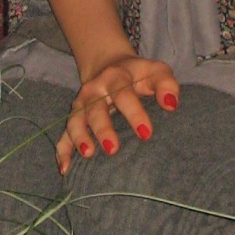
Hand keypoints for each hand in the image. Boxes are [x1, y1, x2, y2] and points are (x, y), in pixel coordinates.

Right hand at [57, 51, 180, 175]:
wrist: (111, 66)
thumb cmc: (140, 76)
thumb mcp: (156, 71)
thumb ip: (166, 84)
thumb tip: (171, 104)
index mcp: (116, 77)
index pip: (124, 94)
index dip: (134, 113)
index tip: (146, 133)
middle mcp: (95, 90)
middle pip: (96, 109)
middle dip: (103, 129)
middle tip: (113, 149)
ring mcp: (82, 105)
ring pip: (75, 121)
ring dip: (80, 138)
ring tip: (88, 155)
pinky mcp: (75, 118)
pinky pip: (64, 135)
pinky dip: (63, 151)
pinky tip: (65, 169)